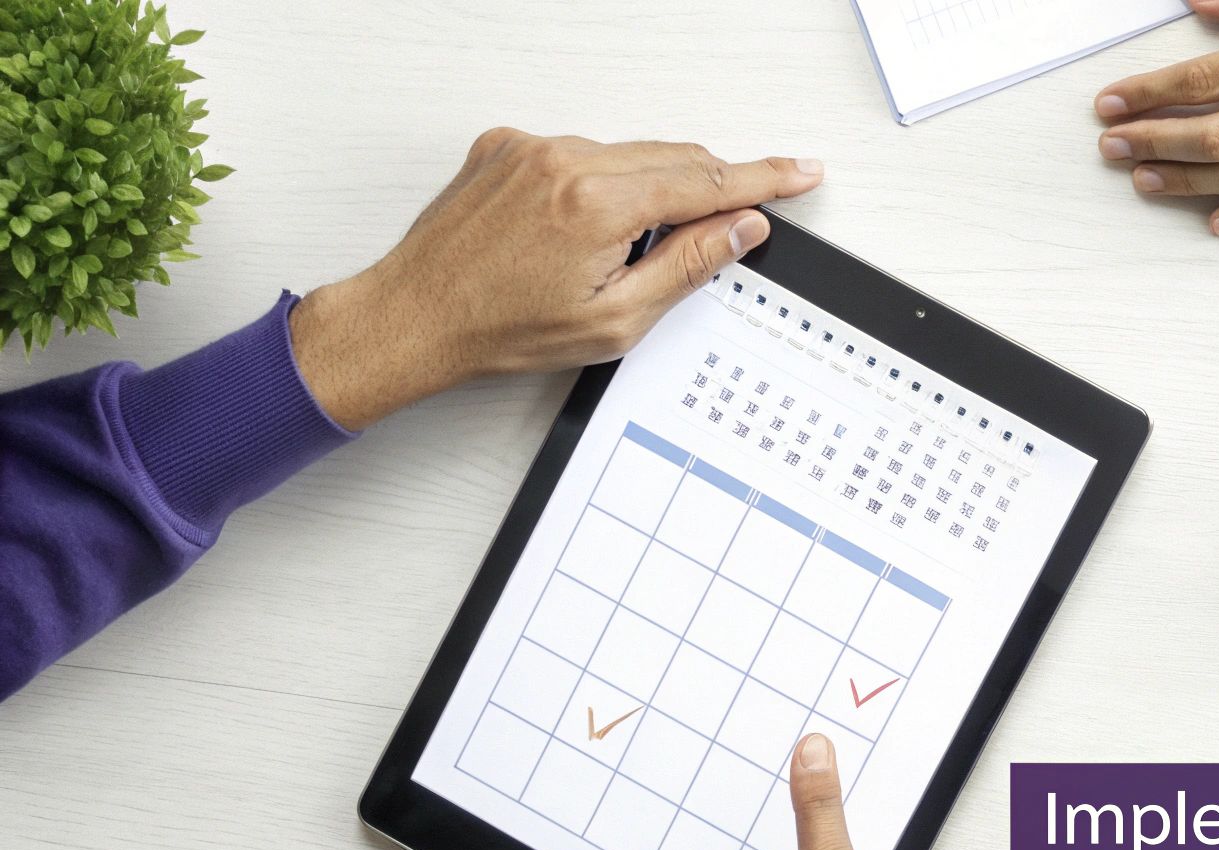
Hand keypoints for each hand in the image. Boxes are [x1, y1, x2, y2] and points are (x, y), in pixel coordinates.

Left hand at [289, 130, 823, 427]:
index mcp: (598, 204)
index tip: (800, 172)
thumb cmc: (500, 330)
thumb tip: (741, 228)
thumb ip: (687, 266)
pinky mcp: (505, 146)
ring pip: (627, 153)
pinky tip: (578, 230)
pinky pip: (579, 152)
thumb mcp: (615, 320)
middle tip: (741, 217)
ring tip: (621, 253)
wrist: (414, 316)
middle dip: (712, 185)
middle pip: (673, 158)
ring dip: (649, 189)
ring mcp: (531, 147)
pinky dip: (598, 181)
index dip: (764, 179)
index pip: (706, 182)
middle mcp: (564, 160)